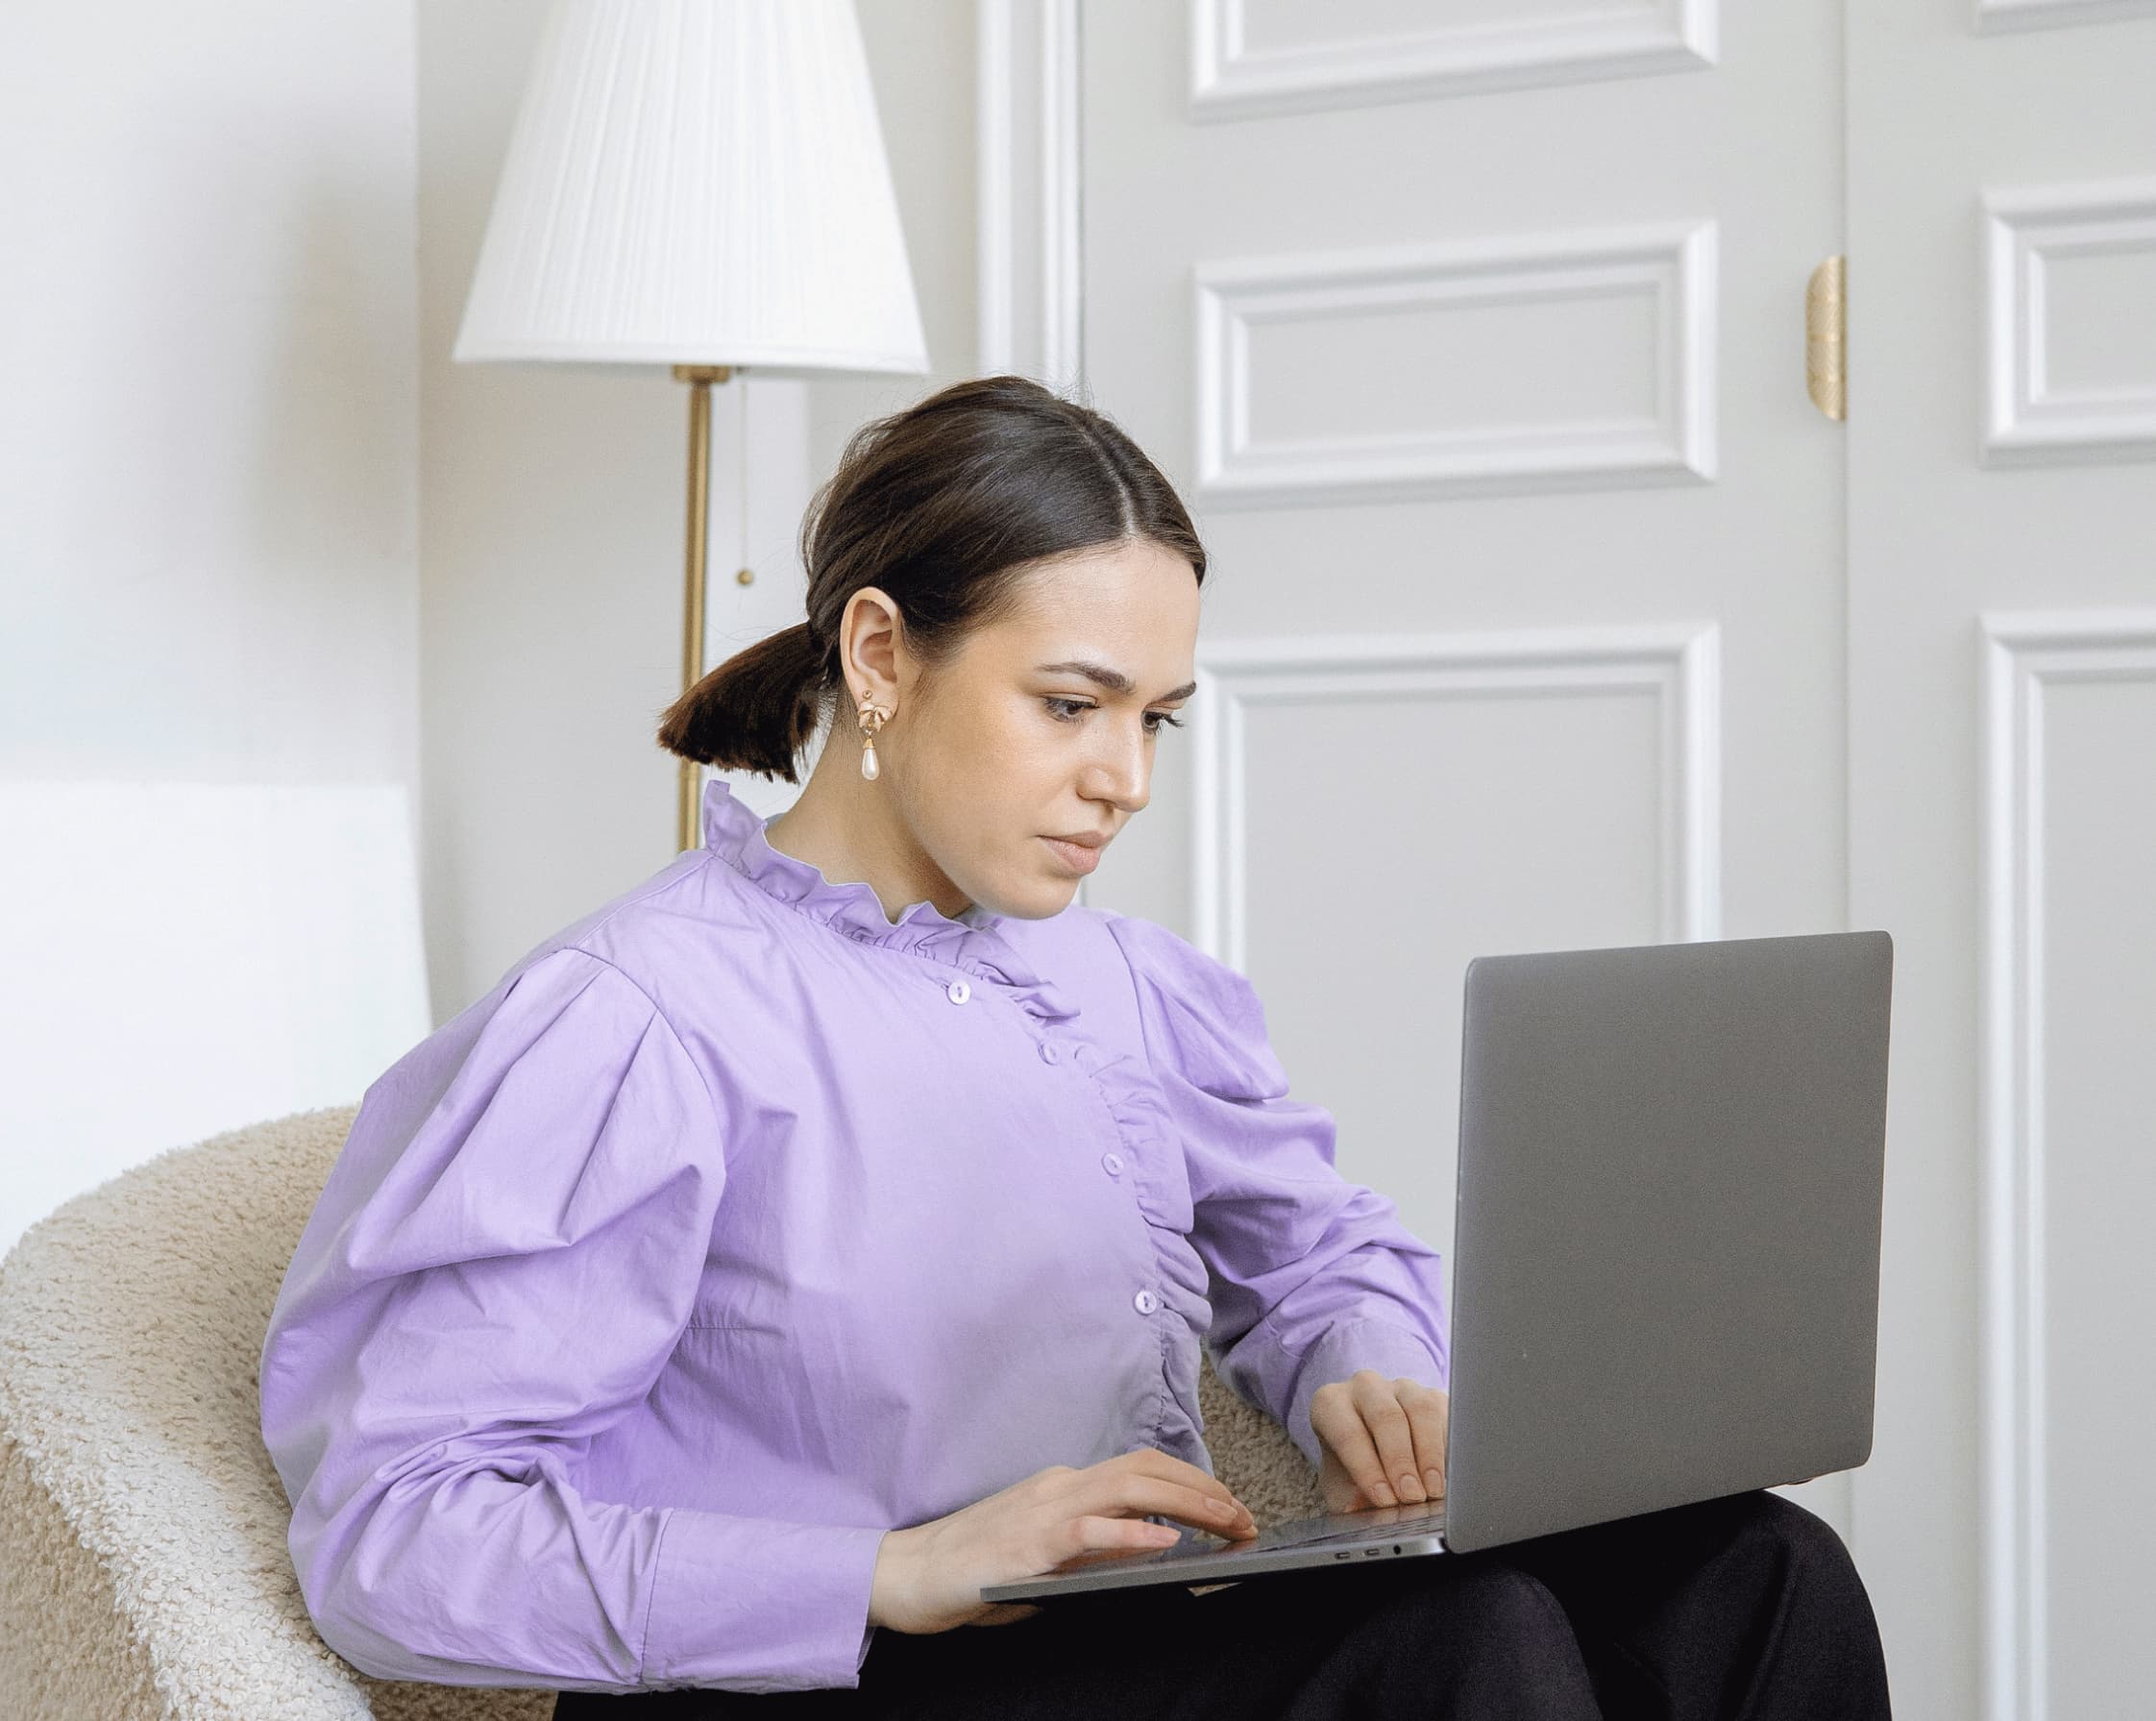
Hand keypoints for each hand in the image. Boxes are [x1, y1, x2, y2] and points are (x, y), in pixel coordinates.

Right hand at [868, 1448, 1257, 1634]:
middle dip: (1206, 1489)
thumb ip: (1088, 1552)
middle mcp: (1059, 1487)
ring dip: (1187, 1503)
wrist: (906, 1574)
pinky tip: (1166, 1541)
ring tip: (1226, 1521)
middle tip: (1247, 1517)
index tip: (1231, 1509)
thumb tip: (1144, 1558)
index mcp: (1064, 1488)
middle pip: (1147, 1469)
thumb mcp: (1043, 1557)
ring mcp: (1043, 1510)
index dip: (1193, 1483)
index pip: (1142, 1470)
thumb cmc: (971, 1568)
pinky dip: (1132, 1532)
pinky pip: (1089, 1530)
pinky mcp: (1027, 1543)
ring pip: (1129, 1487)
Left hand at [1311, 1370, 1448, 1515]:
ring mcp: (1401, 1388)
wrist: (1373, 1463)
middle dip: (1400, 1461)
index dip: (1367, 1468)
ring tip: (1433, 1491)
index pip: (1347, 1432)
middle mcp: (1364, 1388)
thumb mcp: (1343, 1492)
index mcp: (1330, 1404)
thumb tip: (1363, 1514)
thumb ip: (1350, 1502)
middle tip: (1411, 1497)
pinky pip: (1446, 1416)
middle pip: (1386, 1417)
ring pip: (1420, 1410)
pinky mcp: (1433, 1396)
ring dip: (1429, 1455)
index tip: (1385, 1500)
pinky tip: (1447, 1476)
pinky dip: (1448, 1449)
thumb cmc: (1352, 1475)